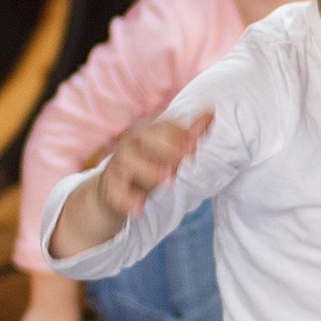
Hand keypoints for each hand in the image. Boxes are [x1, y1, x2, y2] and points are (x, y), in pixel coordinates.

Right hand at [94, 112, 213, 216]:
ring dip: (148, 172)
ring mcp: (117, 167)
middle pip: (142, 139)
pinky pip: (115, 193)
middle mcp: (129, 146)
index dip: (179, 134)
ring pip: (128, 164)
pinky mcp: (109, 189)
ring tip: (167, 182)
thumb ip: (188, 136)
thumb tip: (211, 112)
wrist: (112, 192)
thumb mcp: (168, 153)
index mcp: (145, 133)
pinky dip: (126, 201)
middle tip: (186, 161)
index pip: (162, 126)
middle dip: (165, 149)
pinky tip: (138, 208)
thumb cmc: (146, 167)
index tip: (195, 145)